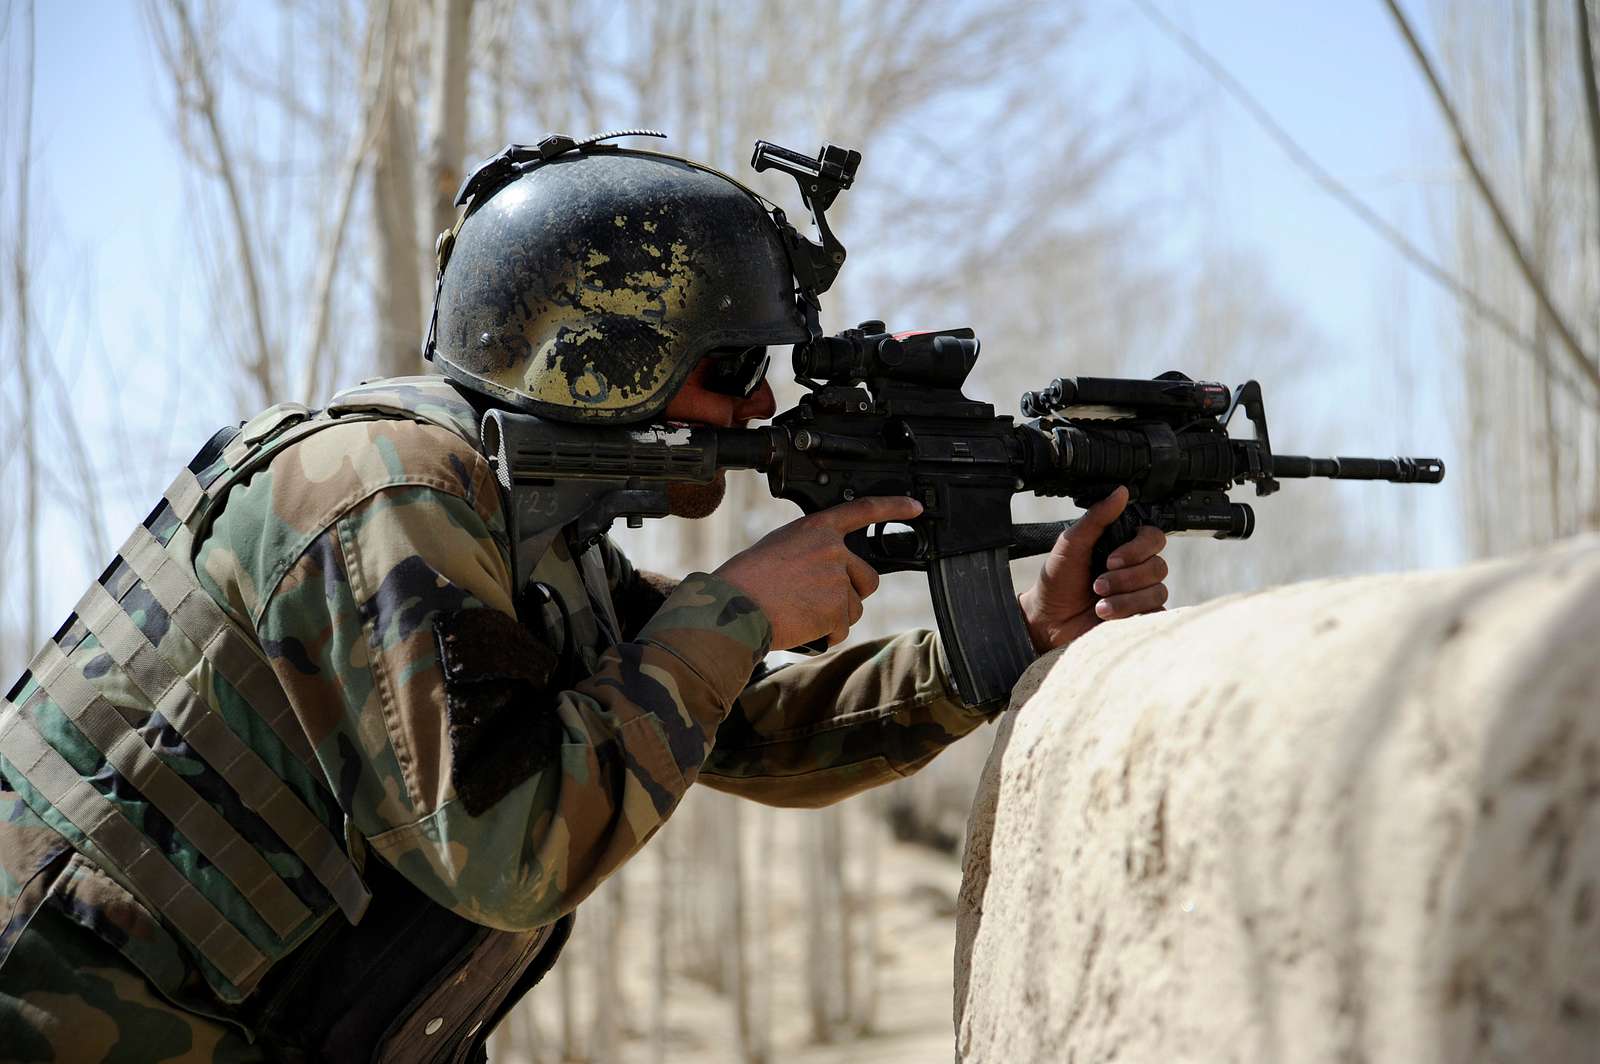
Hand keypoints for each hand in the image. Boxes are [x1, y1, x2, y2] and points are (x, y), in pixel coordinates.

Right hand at [713, 496, 921, 650]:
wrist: (732, 608)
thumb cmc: (745, 581)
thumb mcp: (779, 548)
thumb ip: (812, 550)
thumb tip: (831, 569)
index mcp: (816, 528)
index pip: (864, 510)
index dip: (894, 507)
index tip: (915, 508)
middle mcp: (833, 550)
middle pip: (867, 578)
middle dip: (850, 593)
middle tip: (814, 600)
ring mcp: (838, 579)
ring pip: (853, 608)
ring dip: (833, 617)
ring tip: (798, 612)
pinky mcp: (837, 609)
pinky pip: (841, 630)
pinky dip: (824, 635)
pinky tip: (799, 626)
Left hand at [1016, 486, 1168, 653]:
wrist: (1047, 620)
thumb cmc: (1058, 580)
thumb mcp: (1071, 544)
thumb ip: (1096, 518)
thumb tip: (1121, 491)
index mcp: (1123, 546)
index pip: (1153, 537)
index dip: (1137, 549)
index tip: (1111, 559)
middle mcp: (1136, 568)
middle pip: (1158, 566)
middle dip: (1126, 578)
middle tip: (1098, 584)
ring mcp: (1140, 594)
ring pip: (1157, 591)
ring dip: (1126, 599)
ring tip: (1099, 606)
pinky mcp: (1140, 618)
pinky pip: (1155, 614)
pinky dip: (1130, 614)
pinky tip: (1107, 617)